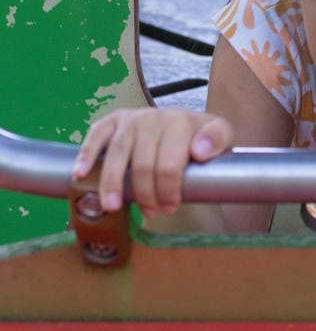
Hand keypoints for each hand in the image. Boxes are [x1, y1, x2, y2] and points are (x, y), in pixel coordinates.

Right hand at [73, 108, 233, 214]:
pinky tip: (80, 174)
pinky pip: (95, 137)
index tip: (170, 208)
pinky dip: (86, 155)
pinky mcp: (111, 122)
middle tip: (150, 212)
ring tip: (112, 207)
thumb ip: (217, 139)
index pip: (169, 164)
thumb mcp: (220, 135)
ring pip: (117, 154)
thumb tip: (199, 150)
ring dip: (113, 184)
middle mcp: (152, 117)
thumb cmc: (199, 137)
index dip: (168, 191)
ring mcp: (130, 119)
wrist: (184, 123)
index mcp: (180, 122)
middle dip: (145, 193)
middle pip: (142, 164)